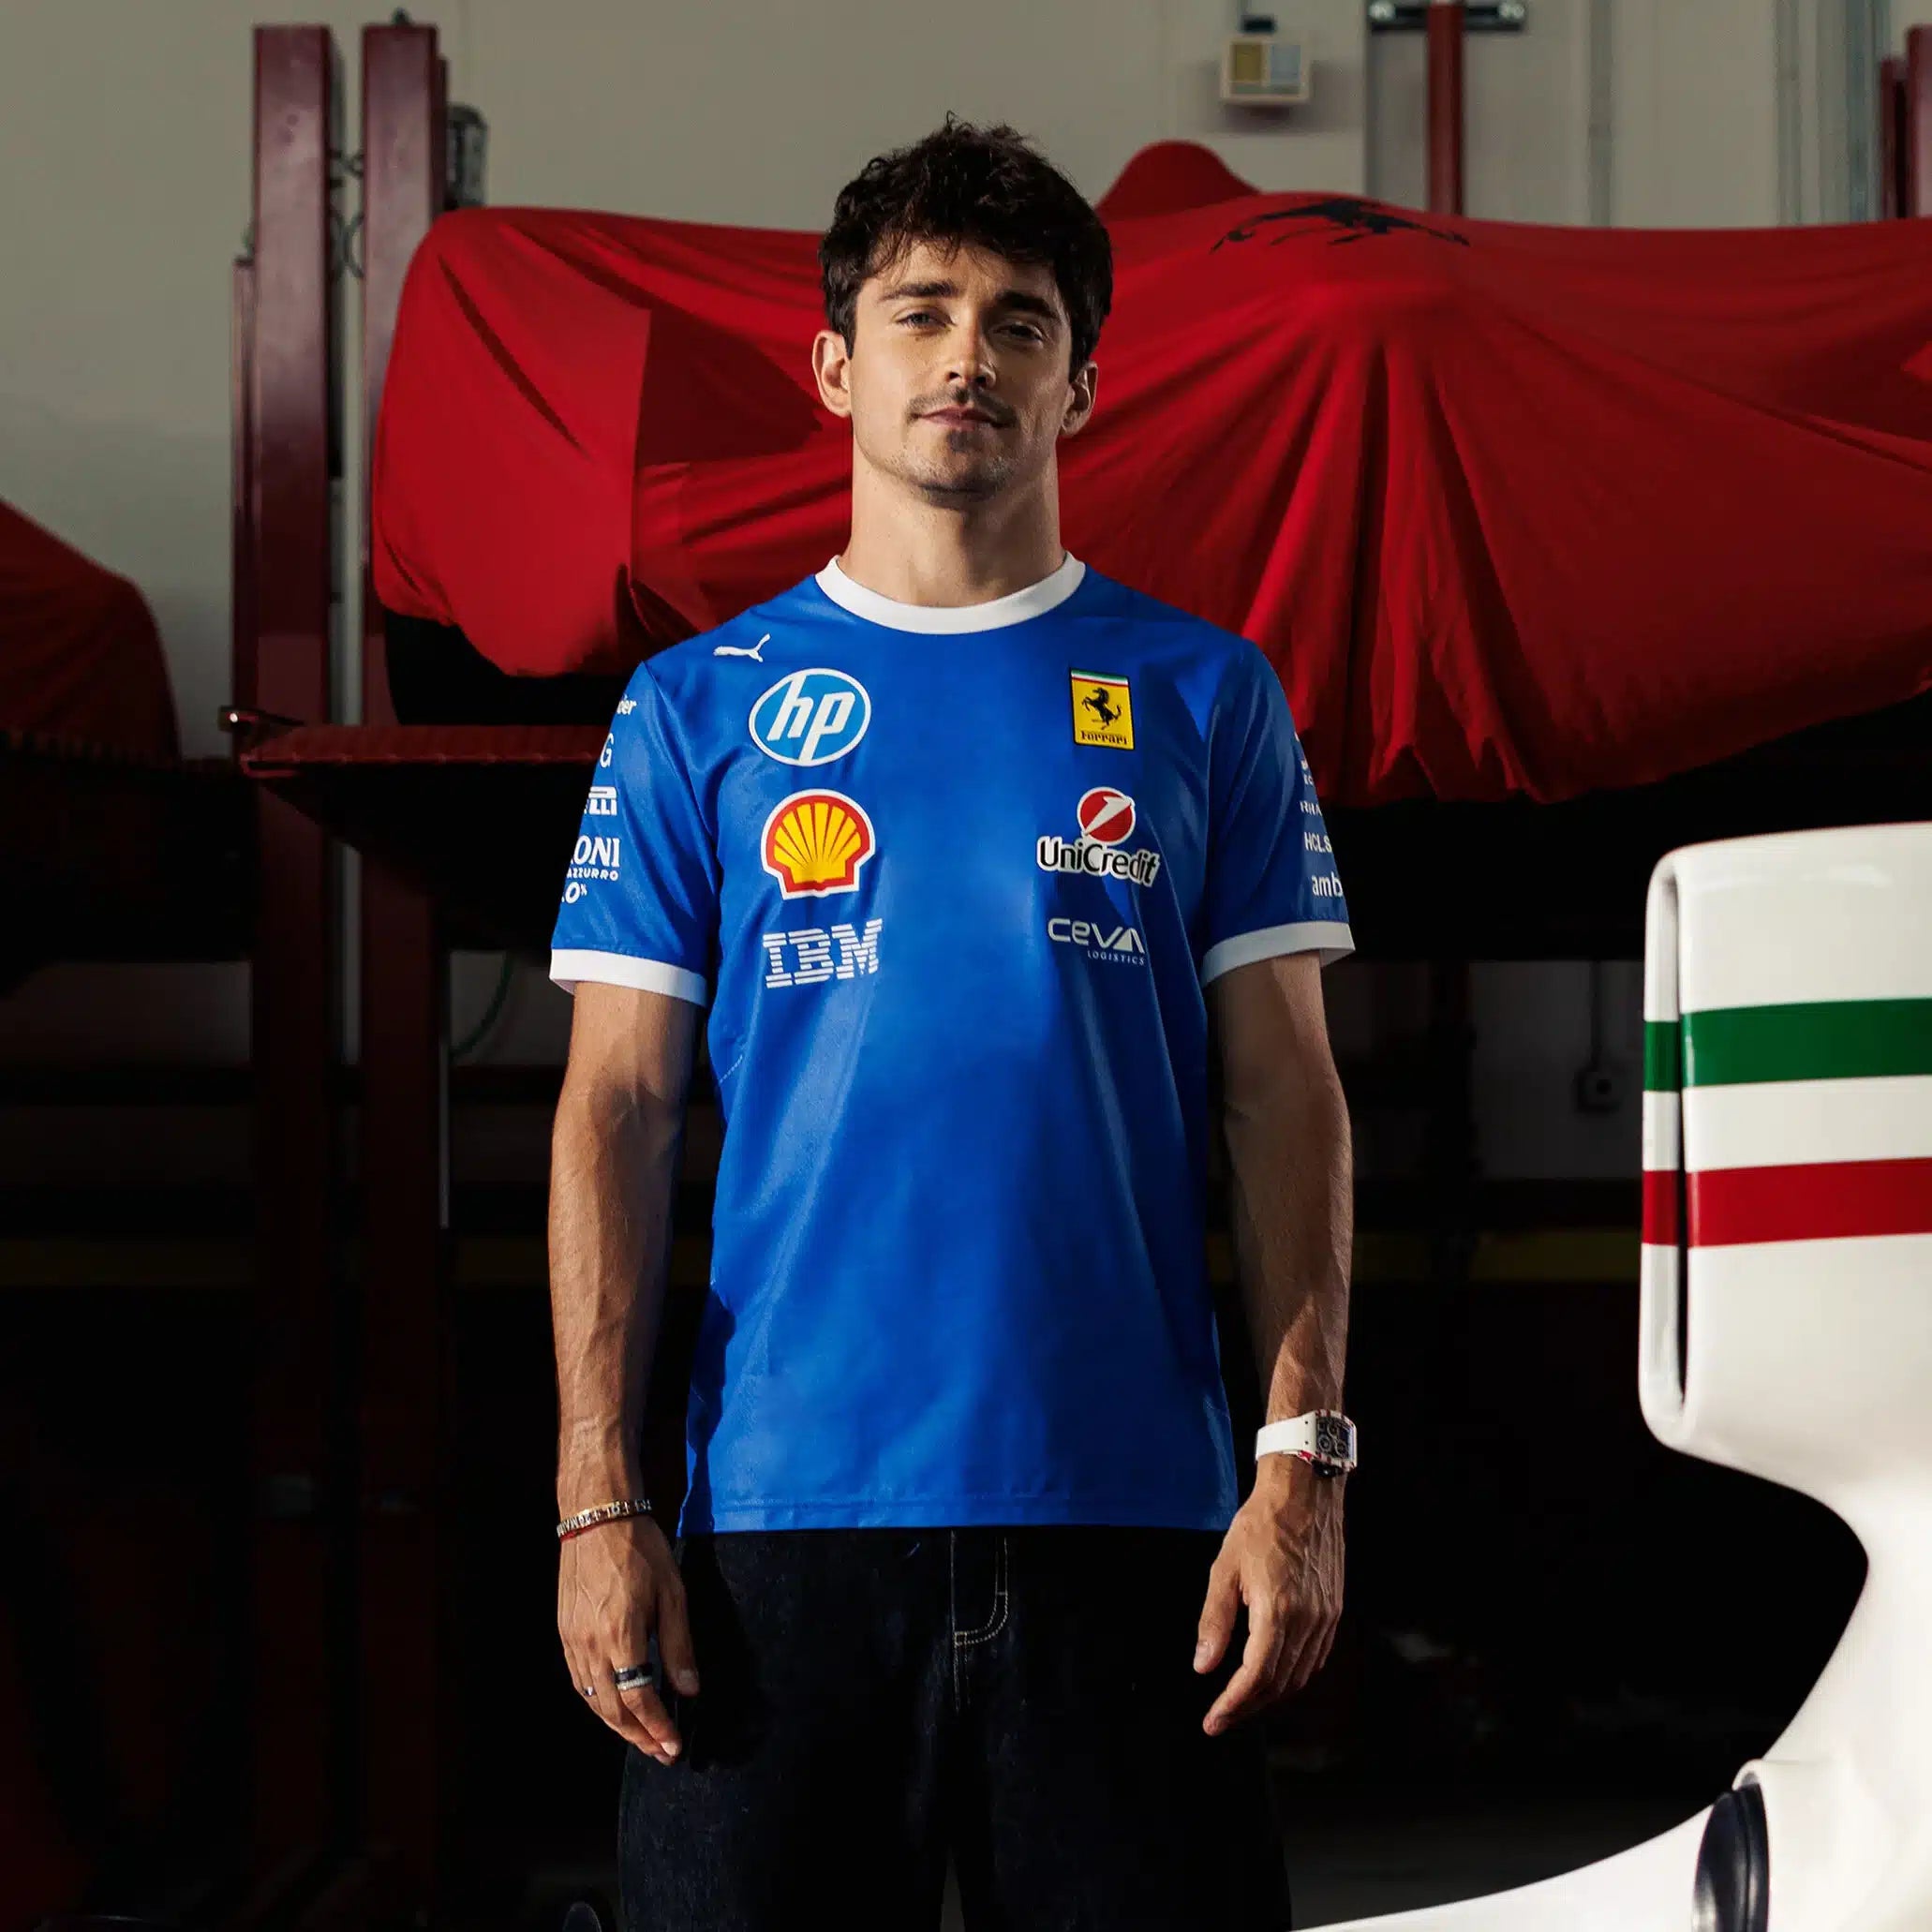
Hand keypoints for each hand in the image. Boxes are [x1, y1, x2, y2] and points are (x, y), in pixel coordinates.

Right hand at [557, 1511, 699, 1764]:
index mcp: (621, 1636)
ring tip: (642, 1738)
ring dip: (617, 1726)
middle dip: (639, 1737)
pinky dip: (597, 1703)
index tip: (673, 1747)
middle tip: (661, 1753)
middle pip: (612, 1710)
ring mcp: (573, 1641)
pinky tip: (614, 1706)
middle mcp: (591, 1645)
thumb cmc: (640, 1550)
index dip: (657, 1727)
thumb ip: (679, 1645)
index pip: (638, 1699)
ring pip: (592, 1700)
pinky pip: (580, 1681)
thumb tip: (689, 1690)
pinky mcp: (565, 1633)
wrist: (596, 1518)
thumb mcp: (672, 1593)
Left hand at [1194, 1456, 1343, 1734]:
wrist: (1305, 1494)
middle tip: (1221, 1717)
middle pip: (1278, 1685)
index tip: (1212, 1722)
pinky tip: (1273, 1677)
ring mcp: (1325, 1619)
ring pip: (1299, 1677)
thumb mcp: (1225, 1568)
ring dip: (1270, 1696)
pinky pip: (1314, 1659)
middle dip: (1247, 1706)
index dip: (1232, 1705)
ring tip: (1241, 1702)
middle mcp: (1308, 1621)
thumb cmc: (1260, 1525)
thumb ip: (1214, 1620)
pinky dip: (1293, 1677)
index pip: (1256, 1677)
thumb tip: (1203, 1666)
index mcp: (1277, 1611)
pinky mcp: (1334, 1612)